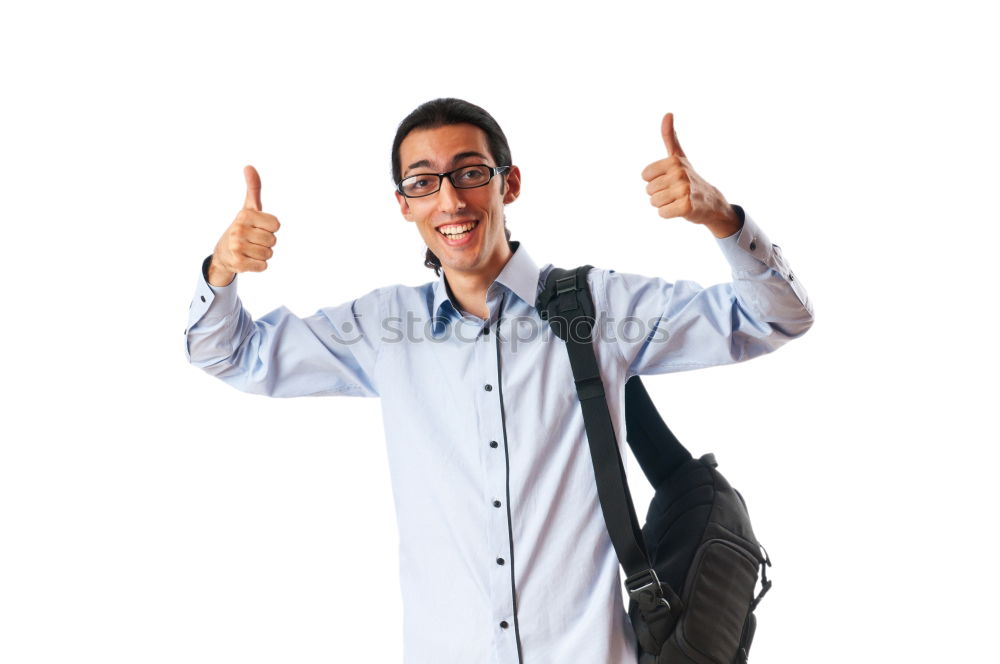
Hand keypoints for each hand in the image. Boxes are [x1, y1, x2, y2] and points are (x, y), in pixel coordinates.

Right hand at [208, 165, 280, 286]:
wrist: (223, 253)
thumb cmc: (242, 227)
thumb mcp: (248, 207)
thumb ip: (253, 188)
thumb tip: (249, 166)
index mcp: (245, 215)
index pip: (276, 224)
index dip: (270, 228)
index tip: (258, 227)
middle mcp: (239, 230)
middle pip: (273, 240)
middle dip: (266, 242)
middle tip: (253, 240)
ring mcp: (237, 248)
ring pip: (269, 254)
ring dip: (262, 254)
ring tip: (250, 250)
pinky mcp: (238, 264)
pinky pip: (263, 266)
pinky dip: (258, 265)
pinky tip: (247, 260)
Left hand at [641, 113, 741, 237]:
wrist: (711, 202)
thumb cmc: (690, 178)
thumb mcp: (679, 156)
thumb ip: (669, 137)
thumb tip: (668, 113)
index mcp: (674, 161)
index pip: (645, 176)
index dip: (655, 180)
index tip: (670, 179)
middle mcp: (679, 173)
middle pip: (649, 190)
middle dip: (660, 194)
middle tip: (676, 192)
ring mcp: (684, 190)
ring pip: (654, 202)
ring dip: (664, 204)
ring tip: (678, 200)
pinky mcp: (686, 207)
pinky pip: (662, 213)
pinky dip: (669, 214)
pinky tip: (681, 209)